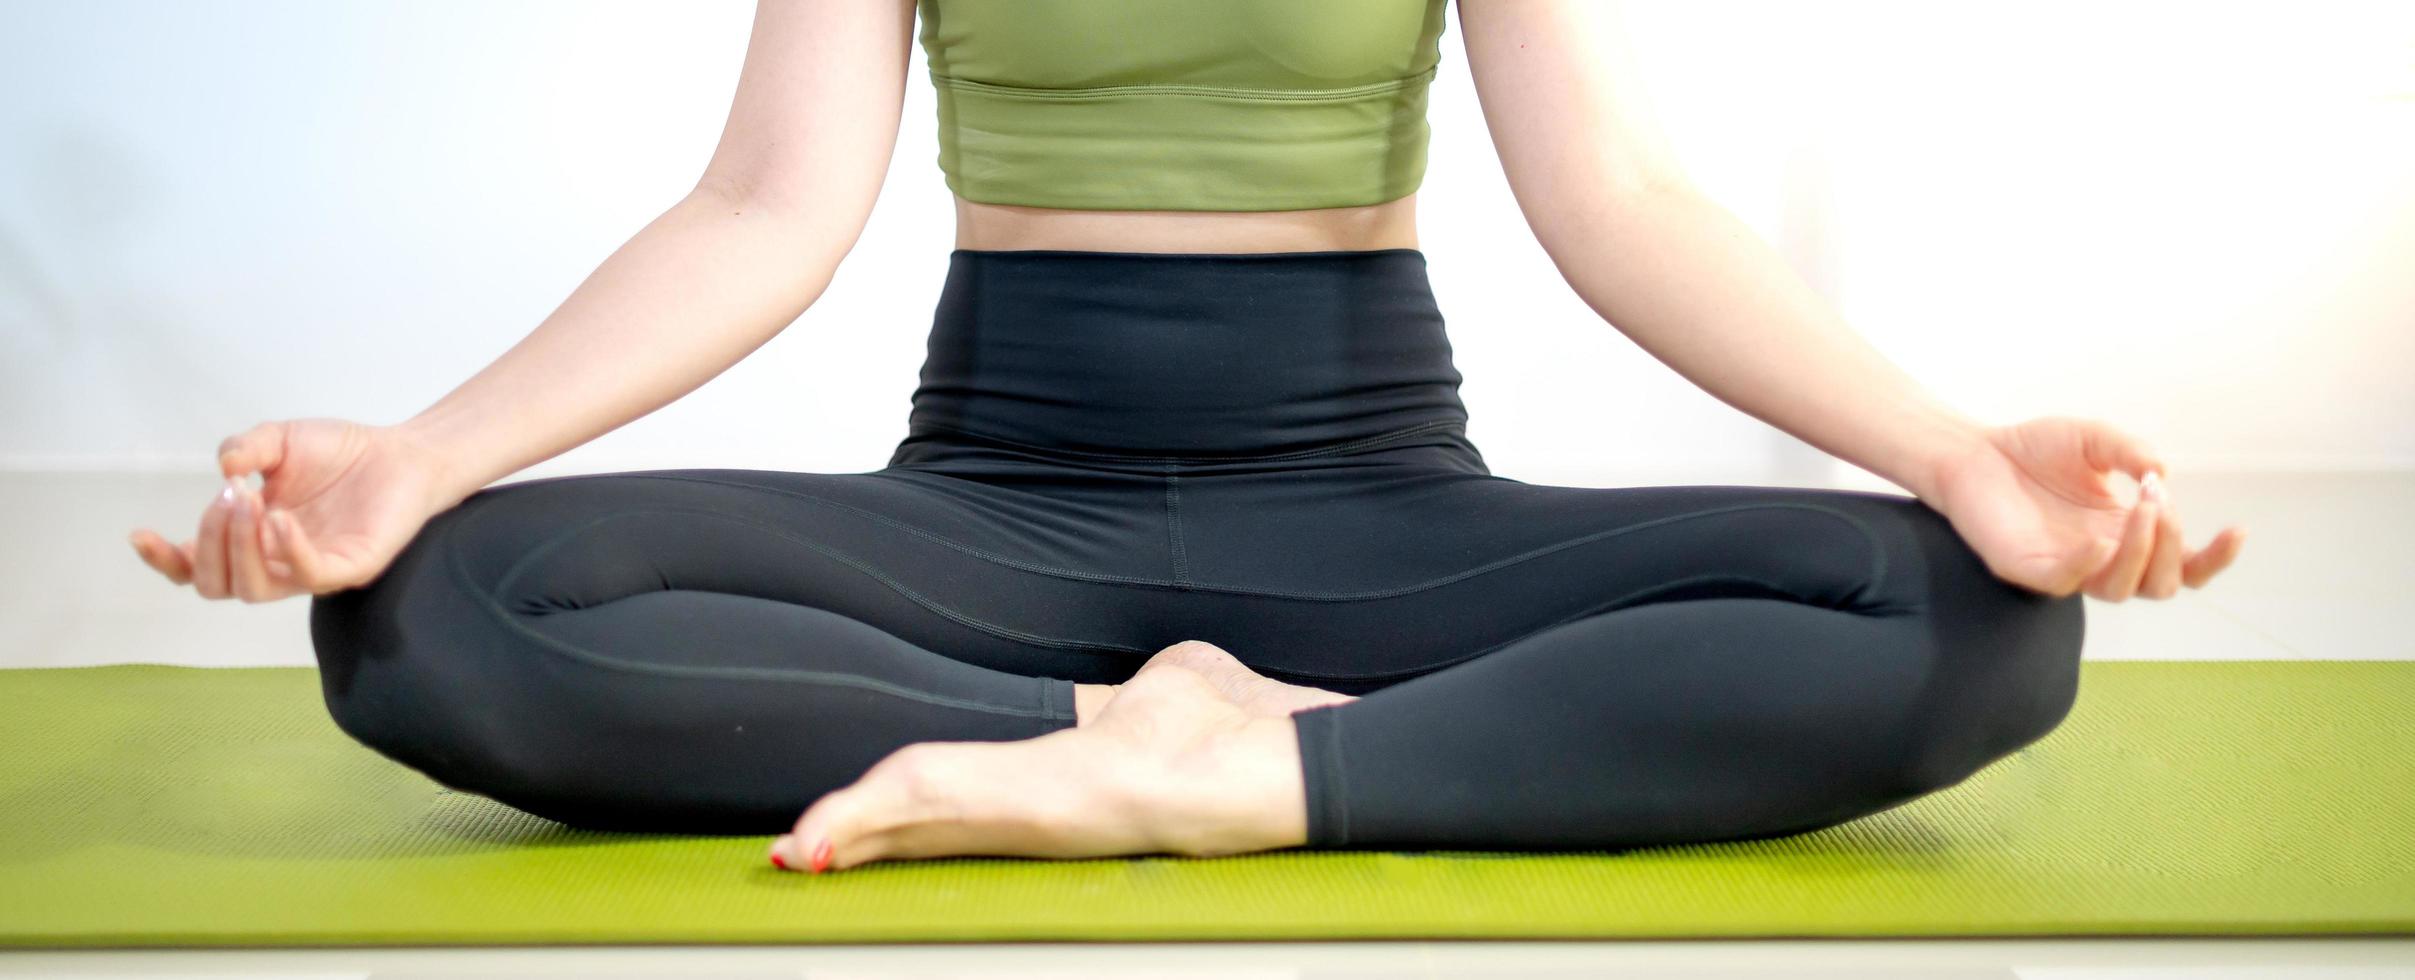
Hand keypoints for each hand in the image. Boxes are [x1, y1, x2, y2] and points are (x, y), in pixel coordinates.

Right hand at [128, 419, 462, 600]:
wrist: (403, 452)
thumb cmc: (340, 453)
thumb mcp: (280, 440)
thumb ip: (247, 448)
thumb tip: (223, 468)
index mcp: (251, 539)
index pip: (196, 567)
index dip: (165, 559)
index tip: (140, 534)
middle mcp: (277, 562)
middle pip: (216, 584)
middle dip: (207, 542)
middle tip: (228, 496)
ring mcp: (313, 570)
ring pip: (255, 589)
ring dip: (240, 547)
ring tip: (250, 501)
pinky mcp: (351, 568)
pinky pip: (312, 577)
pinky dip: (289, 551)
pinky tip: (280, 520)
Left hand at [1926, 416, 2245, 599]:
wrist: (1973, 450)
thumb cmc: (2034, 449)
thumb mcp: (2095, 439)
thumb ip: (2132, 452)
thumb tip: (2162, 477)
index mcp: (2127, 533)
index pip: (2183, 564)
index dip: (2214, 557)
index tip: (2237, 530)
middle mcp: (2103, 557)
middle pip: (2162, 583)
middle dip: (2173, 545)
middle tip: (2157, 501)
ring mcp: (2066, 567)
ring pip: (2121, 588)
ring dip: (2142, 552)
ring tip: (2142, 509)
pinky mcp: (2027, 569)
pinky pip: (2064, 583)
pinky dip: (2088, 565)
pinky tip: (2098, 540)